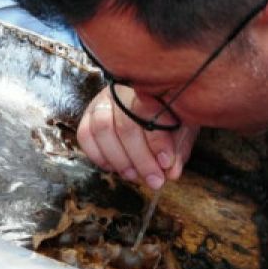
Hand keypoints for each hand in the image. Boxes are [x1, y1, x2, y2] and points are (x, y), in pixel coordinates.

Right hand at [78, 85, 198, 188]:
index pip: (149, 111)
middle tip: (154, 180)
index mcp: (150, 88)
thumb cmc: (170, 115)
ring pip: (102, 128)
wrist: (155, 97)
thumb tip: (171, 173)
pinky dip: (98, 155)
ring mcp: (103, 100)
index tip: (166, 163)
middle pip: (125, 125)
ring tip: (133, 176)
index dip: (157, 141)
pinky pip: (85, 134)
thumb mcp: (182, 128)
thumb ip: (178, 149)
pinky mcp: (89, 114)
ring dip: (118, 159)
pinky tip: (113, 167)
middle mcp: (123, 90)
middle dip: (140, 159)